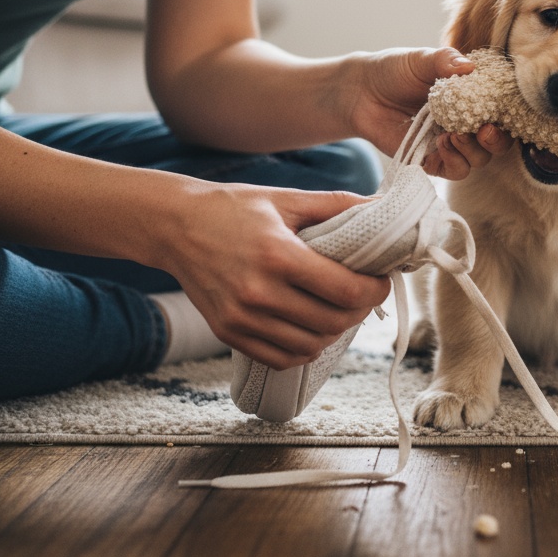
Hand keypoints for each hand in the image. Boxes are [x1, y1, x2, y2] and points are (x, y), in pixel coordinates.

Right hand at [161, 183, 391, 369]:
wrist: (174, 226)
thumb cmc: (234, 208)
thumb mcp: (287, 199)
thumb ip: (337, 204)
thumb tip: (383, 205)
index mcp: (278, 255)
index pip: (345, 290)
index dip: (375, 290)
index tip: (382, 280)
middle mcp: (258, 293)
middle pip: (333, 322)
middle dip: (361, 310)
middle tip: (366, 292)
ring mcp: (241, 319)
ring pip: (310, 346)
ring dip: (336, 331)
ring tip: (340, 308)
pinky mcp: (228, 333)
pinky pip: (281, 358)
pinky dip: (305, 348)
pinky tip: (312, 325)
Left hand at [346, 47, 511, 179]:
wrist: (361, 91)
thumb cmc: (394, 71)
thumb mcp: (421, 59)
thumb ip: (445, 60)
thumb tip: (469, 66)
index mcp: (472, 97)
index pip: (502, 110)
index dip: (508, 113)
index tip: (501, 110)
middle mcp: (466, 122)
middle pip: (497, 142)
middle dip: (496, 140)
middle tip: (485, 130)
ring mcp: (450, 143)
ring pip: (478, 159)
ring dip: (473, 151)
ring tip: (454, 135)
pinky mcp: (432, 160)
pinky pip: (454, 171)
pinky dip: (455, 160)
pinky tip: (443, 143)